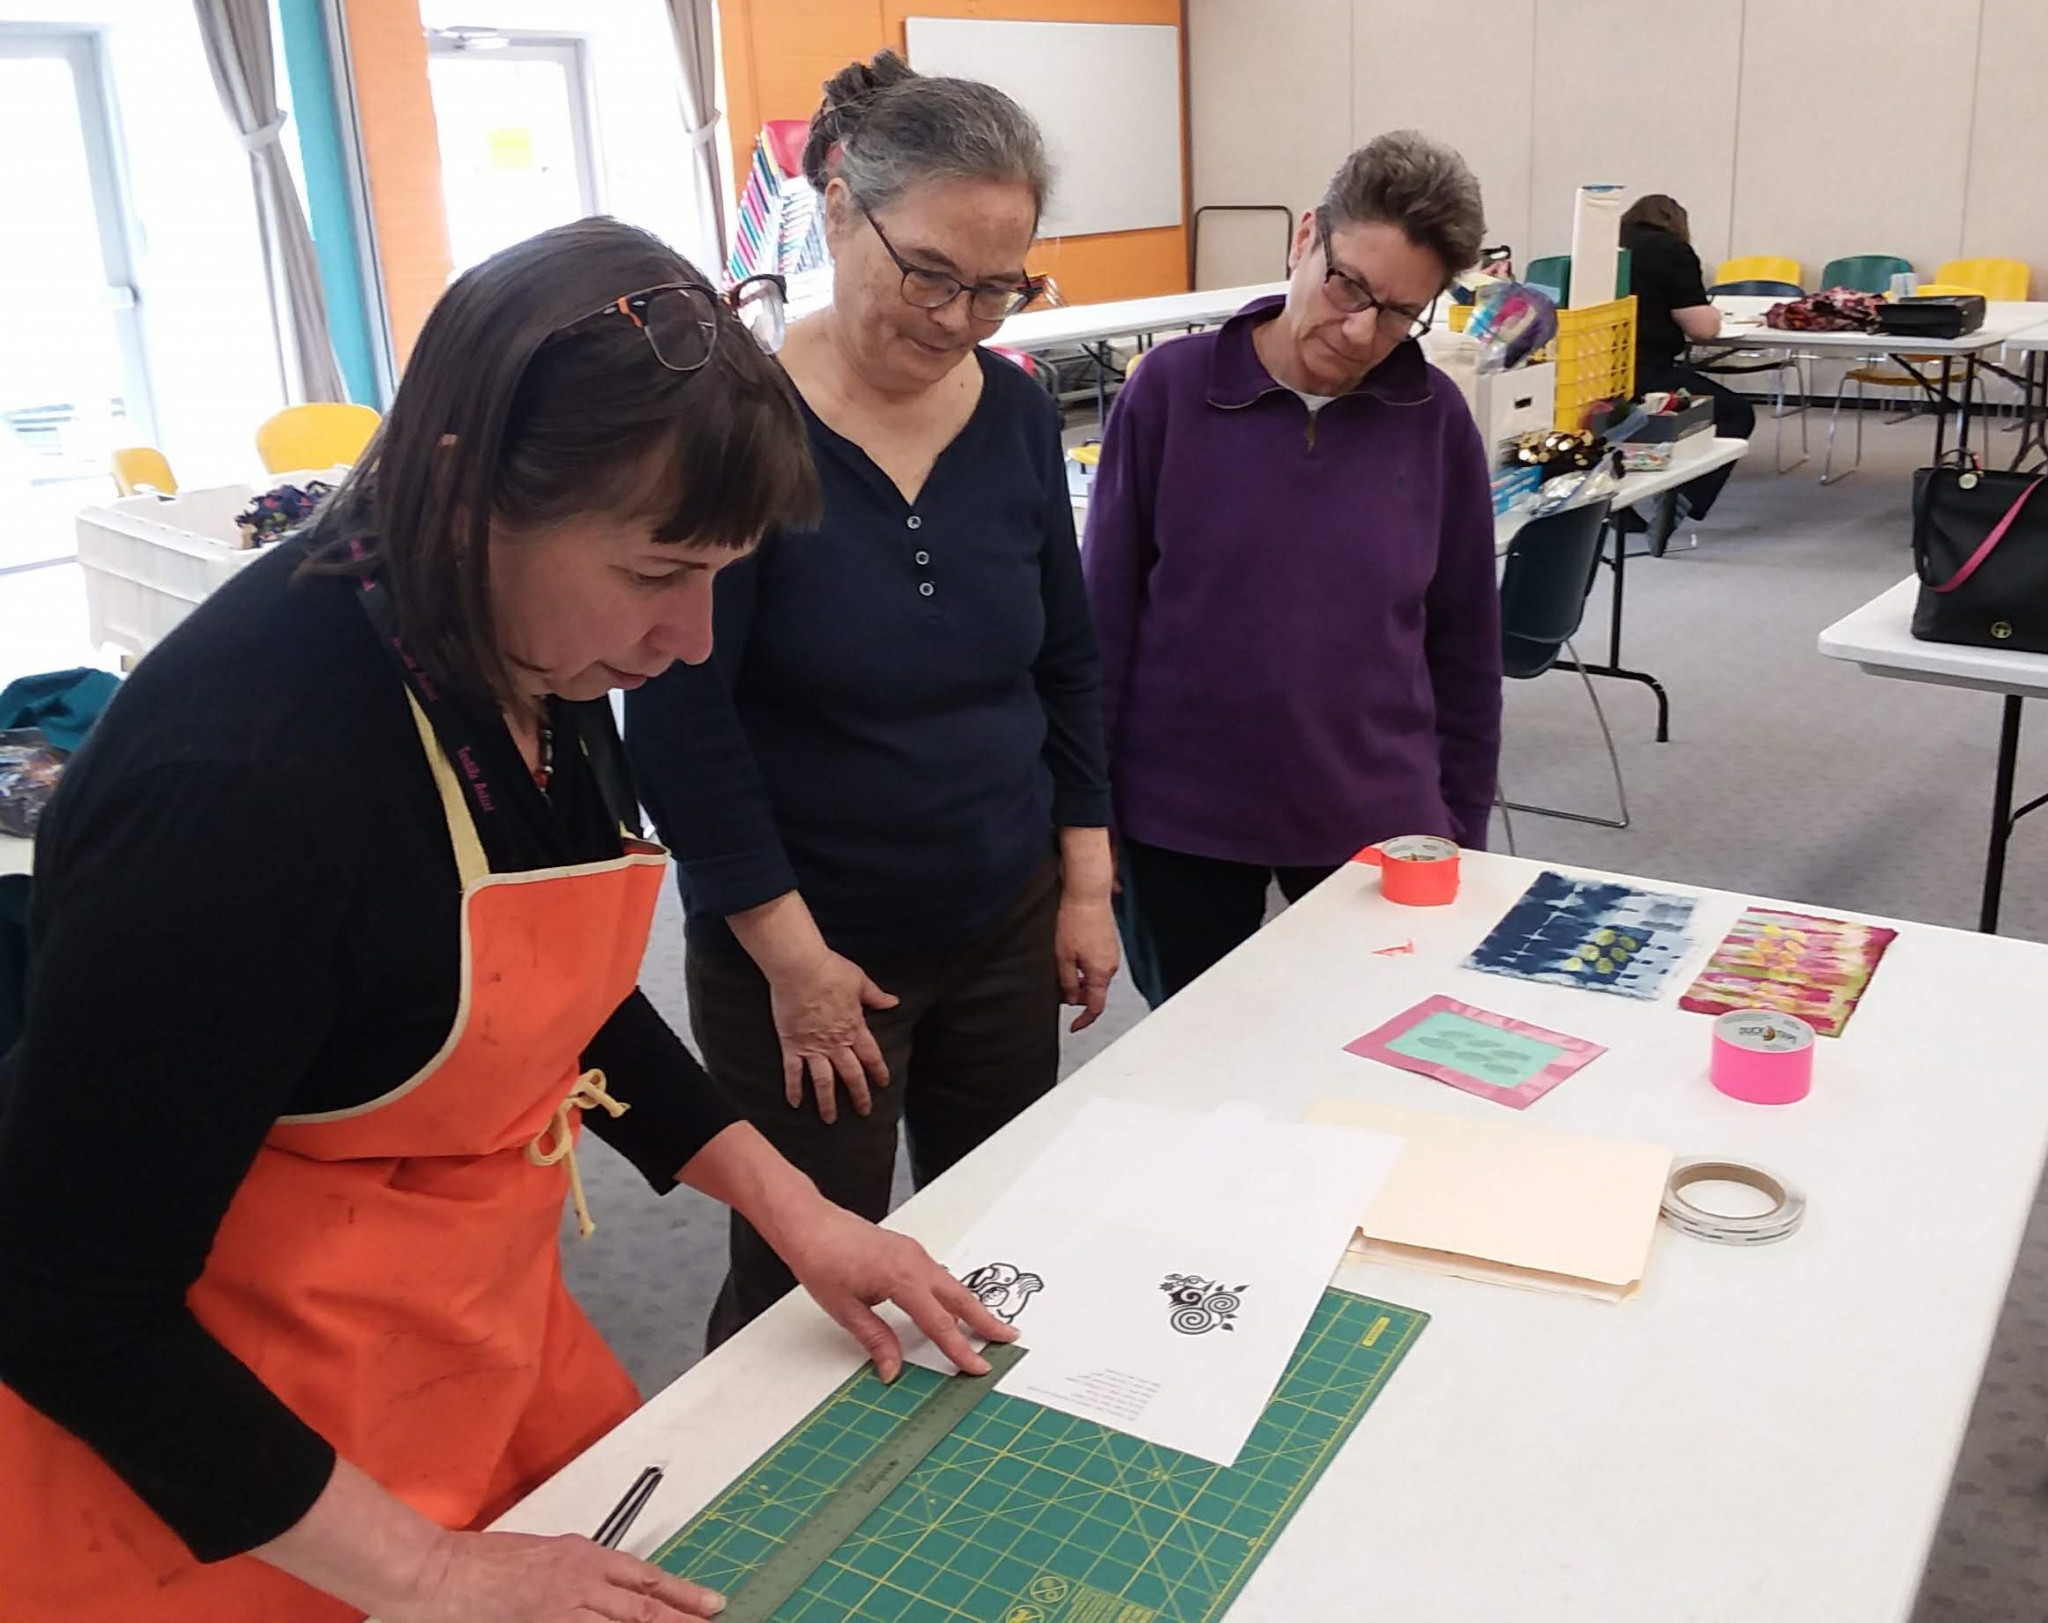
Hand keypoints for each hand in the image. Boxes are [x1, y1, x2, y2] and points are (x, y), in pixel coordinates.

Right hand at [393, 1529, 723, 1621]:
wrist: (433, 1572)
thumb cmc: (476, 1565)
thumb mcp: (537, 1559)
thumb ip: (573, 1575)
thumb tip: (600, 1595)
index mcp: (580, 1555)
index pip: (643, 1576)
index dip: (679, 1592)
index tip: (708, 1603)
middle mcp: (580, 1577)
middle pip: (644, 1603)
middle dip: (683, 1616)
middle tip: (713, 1620)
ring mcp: (564, 1606)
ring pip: (626, 1622)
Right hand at [768, 951, 898, 1123]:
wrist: (801, 968)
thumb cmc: (831, 970)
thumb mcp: (860, 981)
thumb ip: (875, 996)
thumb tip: (893, 1002)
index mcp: (855, 1027)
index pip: (871, 1056)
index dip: (878, 1071)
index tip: (883, 1084)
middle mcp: (836, 1043)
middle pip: (851, 1075)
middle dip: (859, 1095)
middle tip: (863, 1111)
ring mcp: (813, 1047)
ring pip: (824, 1081)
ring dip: (827, 1102)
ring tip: (830, 1119)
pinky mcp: (792, 1045)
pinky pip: (793, 1072)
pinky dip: (793, 1089)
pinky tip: (794, 1103)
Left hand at [775, 1196, 1015, 1381]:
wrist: (809, 1224)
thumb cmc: (821, 1259)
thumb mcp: (845, 1309)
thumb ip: (875, 1340)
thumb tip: (892, 1368)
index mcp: (902, 1278)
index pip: (939, 1324)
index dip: (960, 1349)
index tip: (978, 1367)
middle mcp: (915, 1262)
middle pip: (960, 1299)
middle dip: (986, 1321)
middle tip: (1008, 1339)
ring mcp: (913, 1254)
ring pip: (952, 1286)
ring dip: (971, 1308)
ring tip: (988, 1327)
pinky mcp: (907, 1251)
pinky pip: (938, 1275)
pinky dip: (953, 1294)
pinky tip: (953, 1306)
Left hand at [1055, 894, 1119, 1031]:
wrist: (1087, 893)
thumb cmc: (1075, 920)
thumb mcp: (1063, 957)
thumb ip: (1067, 982)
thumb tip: (1070, 999)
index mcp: (1101, 972)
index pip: (1095, 1007)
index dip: (1084, 1020)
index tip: (1074, 1026)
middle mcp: (1111, 965)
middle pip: (1095, 992)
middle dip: (1077, 994)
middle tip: (1059, 985)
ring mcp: (1112, 953)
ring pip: (1095, 977)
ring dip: (1079, 978)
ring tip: (1063, 961)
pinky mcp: (1109, 943)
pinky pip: (1098, 964)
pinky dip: (1085, 966)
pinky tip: (1072, 952)